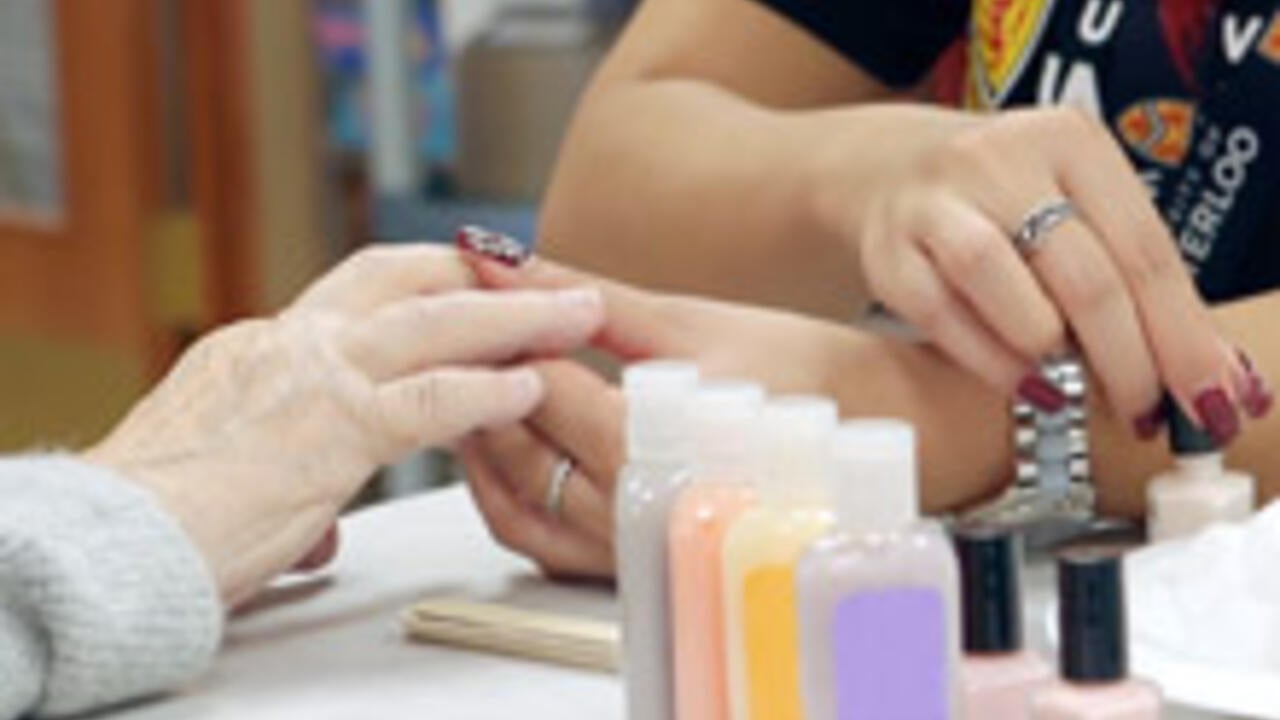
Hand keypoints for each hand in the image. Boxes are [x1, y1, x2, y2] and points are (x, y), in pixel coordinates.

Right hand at [84, 245, 604, 604]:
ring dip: (514, 320)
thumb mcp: (235, 477)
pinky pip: (429, 398)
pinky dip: (487, 390)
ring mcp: (312, 376)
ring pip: (433, 325)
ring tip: (577, 315)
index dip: (427, 287)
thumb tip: (322, 524)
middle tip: (542, 273)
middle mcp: (289, 344)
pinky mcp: (331, 426)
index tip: (472, 283)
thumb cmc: (163, 523)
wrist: (112, 541)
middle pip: (402, 279)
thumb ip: (294, 484)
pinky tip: (535, 386)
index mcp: (262, 349)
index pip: (360, 298)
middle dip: (480, 274)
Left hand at [454, 244, 1010, 577]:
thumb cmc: (806, 371)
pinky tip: (509, 441)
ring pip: (516, 506)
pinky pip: (541, 541)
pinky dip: (510, 493)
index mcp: (658, 450)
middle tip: (464, 335)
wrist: (887, 440)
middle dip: (480, 386)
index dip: (499, 335)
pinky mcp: (635, 564)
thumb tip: (505, 259)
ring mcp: (637, 552)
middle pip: (518, 450)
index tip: (475, 295)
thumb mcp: (695, 321)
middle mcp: (642, 515)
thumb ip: (590, 297)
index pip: (542, 391)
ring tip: (480, 384)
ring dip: (484, 444)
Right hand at [815, 106, 1267, 443]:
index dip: (1181, 335)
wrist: (892, 171)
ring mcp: (935, 201)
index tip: (1205, 398)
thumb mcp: (1076, 209)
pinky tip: (1023, 384)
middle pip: (1083, 274)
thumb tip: (1210, 374)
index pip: (1145, 249)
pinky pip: (940, 314)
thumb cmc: (1007, 204)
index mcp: (1070, 140)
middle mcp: (1001, 159)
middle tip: (1143, 412)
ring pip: (998, 279)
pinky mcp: (887, 249)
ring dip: (1049, 353)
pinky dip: (989, 360)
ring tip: (1074, 391)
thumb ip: (1132, 277)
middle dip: (1126, 361)